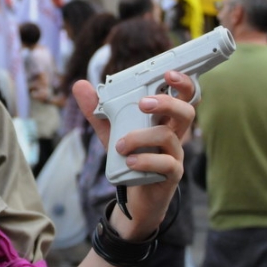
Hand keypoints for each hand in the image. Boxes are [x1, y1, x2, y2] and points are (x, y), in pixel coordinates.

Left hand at [72, 71, 194, 238]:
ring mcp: (175, 154)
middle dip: (167, 103)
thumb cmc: (129, 156)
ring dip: (142, 137)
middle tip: (142, 104)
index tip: (168, 73)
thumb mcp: (110, 131)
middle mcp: (175, 134)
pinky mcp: (172, 174)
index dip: (182, 82)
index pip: (183, 96)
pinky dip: (146, 161)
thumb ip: (97, 110)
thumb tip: (80, 84)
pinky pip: (167, 164)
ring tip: (121, 145)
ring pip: (170, 137)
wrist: (133, 194)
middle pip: (187, 112)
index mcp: (164, 119)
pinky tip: (129, 161)